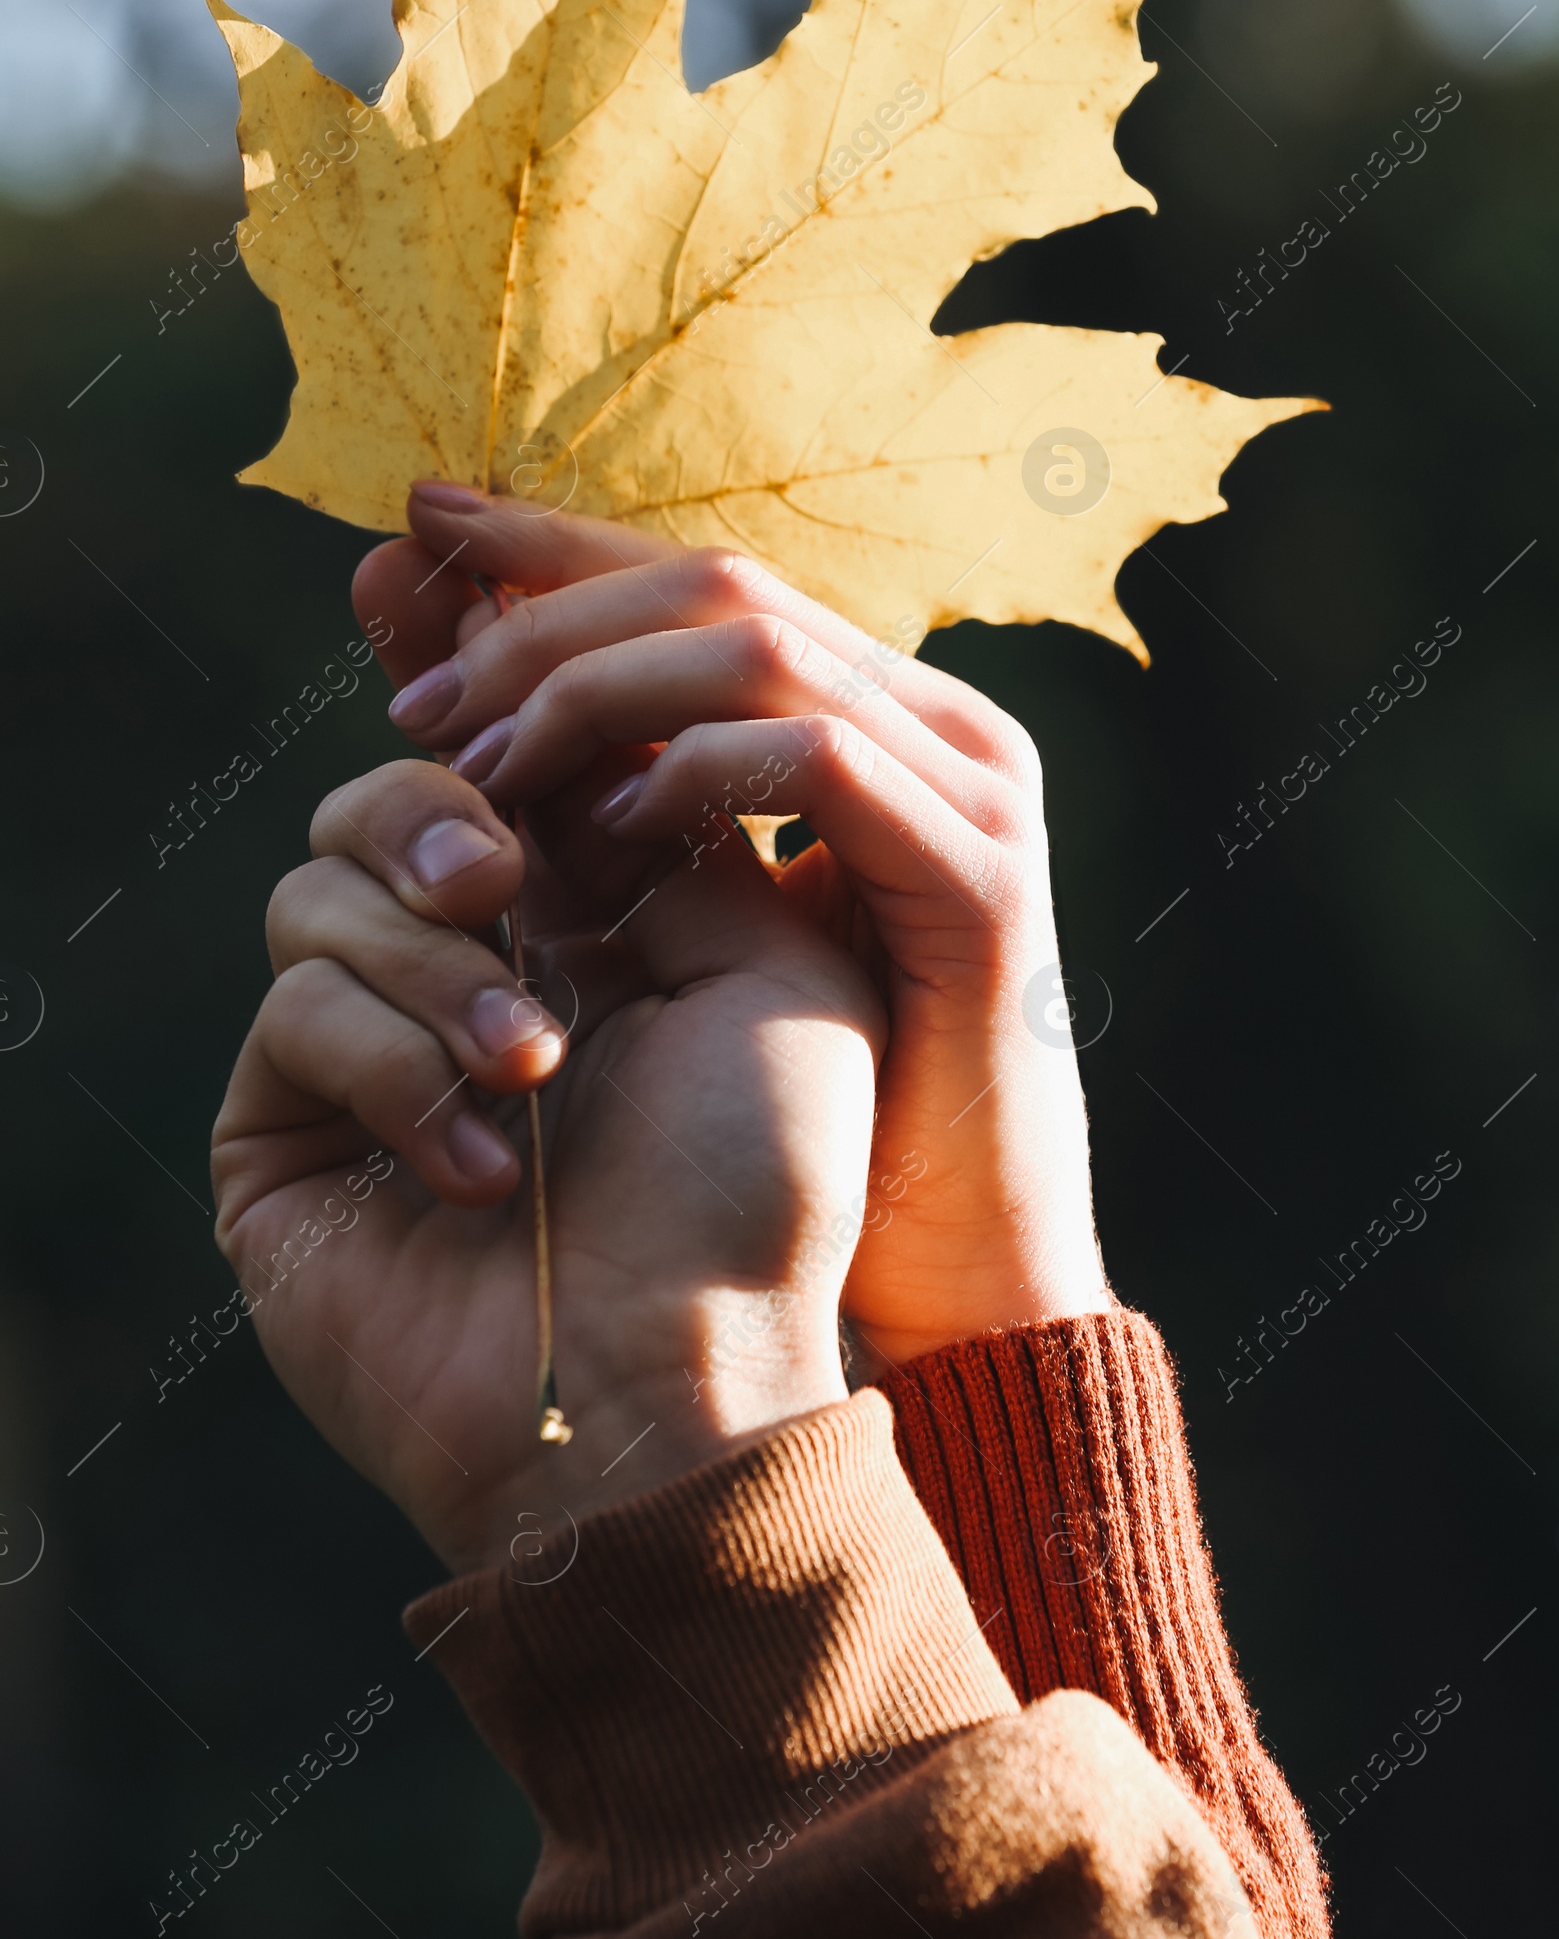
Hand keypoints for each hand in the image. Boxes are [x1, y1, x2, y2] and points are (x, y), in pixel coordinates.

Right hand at [210, 747, 881, 1573]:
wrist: (677, 1383)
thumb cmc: (750, 1191)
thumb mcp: (772, 972)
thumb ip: (681, 829)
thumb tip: (589, 738)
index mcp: (580, 926)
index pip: (496, 770)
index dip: (488, 715)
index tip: (484, 678)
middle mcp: (463, 976)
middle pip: (375, 802)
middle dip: (432, 813)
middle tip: (494, 878)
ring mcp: (365, 1055)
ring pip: (316, 891)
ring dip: (434, 967)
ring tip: (528, 1069)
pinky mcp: (283, 1134)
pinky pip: (292, 1009)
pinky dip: (391, 1067)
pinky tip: (479, 1167)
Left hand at [352, 483, 1109, 1368]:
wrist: (959, 1277)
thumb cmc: (817, 1112)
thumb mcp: (684, 923)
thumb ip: (597, 794)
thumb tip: (456, 681)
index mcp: (876, 718)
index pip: (700, 577)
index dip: (555, 541)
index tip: (415, 529)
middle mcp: (937, 724)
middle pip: (719, 583)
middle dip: (548, 611)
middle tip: (422, 691)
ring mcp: (973, 791)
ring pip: (757, 648)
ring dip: (594, 687)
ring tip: (480, 761)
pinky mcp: (980, 878)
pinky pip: (815, 763)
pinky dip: (693, 771)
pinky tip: (601, 826)